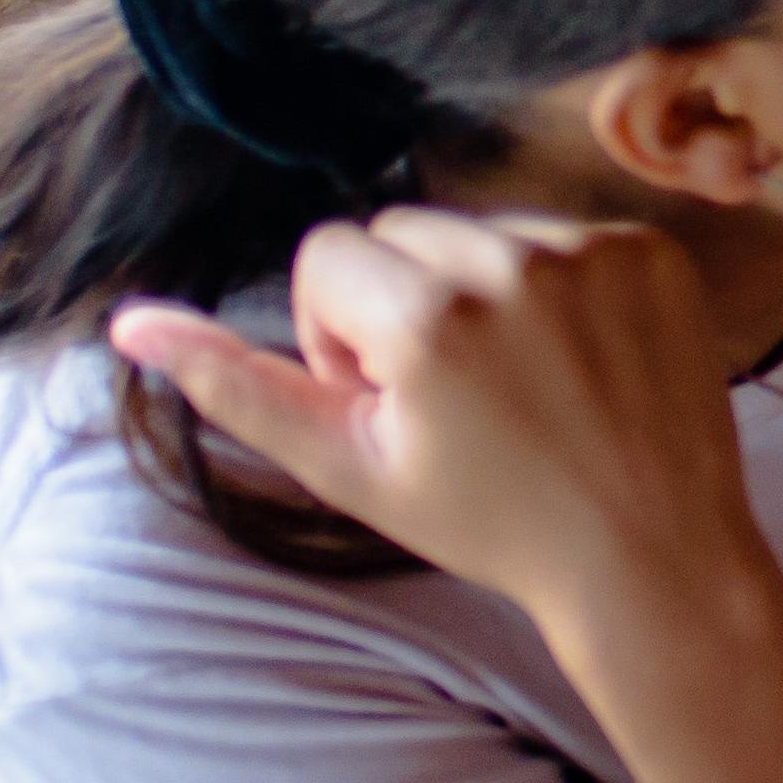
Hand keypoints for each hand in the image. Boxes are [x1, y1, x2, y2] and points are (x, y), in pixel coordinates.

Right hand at [107, 210, 772, 637]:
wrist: (649, 554)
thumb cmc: (489, 523)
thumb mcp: (347, 468)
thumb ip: (237, 387)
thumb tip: (130, 322)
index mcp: (427, 317)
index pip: (326, 255)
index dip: (339, 332)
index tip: (390, 397)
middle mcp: (513, 264)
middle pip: (401, 230)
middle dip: (401, 300)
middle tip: (450, 394)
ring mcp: (594, 252)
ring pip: (481, 228)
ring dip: (479, 288)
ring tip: (516, 382)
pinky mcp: (652, 250)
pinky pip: (563, 234)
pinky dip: (557, 286)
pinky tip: (576, 364)